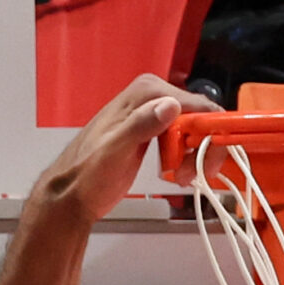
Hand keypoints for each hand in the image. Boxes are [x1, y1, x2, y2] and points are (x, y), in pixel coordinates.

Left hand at [35, 72, 217, 227]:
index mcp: (146, 93)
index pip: (196, 104)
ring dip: (196, 157)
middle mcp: (154, 97)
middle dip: (203, 148)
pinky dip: (188, 158)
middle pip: (200, 117)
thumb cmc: (89, 173)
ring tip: (182, 177)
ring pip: (196, 130)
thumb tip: (170, 105)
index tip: (209, 160)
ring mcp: (155, 114)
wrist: (74, 191)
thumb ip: (141, 125)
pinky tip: (178, 173)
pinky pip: (185, 140)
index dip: (210, 132)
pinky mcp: (155, 133)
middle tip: (191, 174)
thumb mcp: (115, 149)